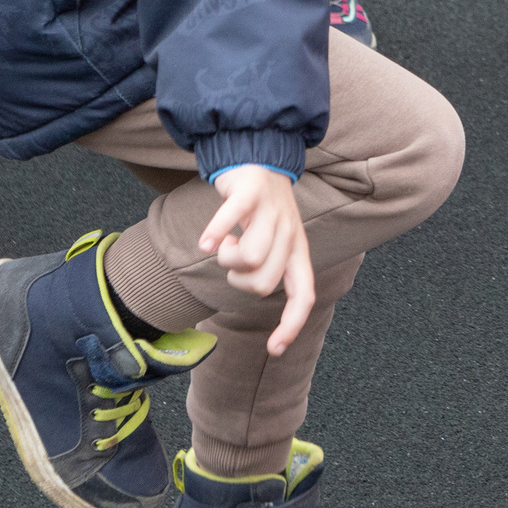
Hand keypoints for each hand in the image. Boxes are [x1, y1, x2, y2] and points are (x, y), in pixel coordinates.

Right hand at [201, 165, 316, 355]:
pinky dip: (214, 234)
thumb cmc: (263, 209)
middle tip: (233, 258)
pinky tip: (204, 242)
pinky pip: (230, 221)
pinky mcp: (250, 192)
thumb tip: (253, 291)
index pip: (304, 296)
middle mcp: (289, 233)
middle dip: (239, 281)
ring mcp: (271, 212)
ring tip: (225, 241)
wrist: (259, 158)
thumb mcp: (277, 239)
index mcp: (298, 250)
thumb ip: (270, 266)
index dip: (292, 324)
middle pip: (264, 282)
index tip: (273, 350)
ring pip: (250, 258)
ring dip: (227, 258)